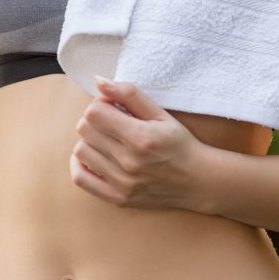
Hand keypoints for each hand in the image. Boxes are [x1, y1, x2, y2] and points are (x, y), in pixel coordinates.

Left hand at [68, 78, 207, 210]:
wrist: (198, 181)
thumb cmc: (179, 144)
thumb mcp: (160, 114)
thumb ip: (129, 94)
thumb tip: (98, 81)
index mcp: (140, 137)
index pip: (94, 113)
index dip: (100, 104)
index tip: (112, 108)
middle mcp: (129, 162)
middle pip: (85, 130)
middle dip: (94, 120)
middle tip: (110, 122)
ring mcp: (122, 183)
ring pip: (80, 151)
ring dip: (89, 141)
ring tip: (106, 140)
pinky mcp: (118, 198)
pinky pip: (80, 178)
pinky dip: (79, 164)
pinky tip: (92, 156)